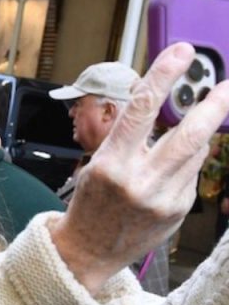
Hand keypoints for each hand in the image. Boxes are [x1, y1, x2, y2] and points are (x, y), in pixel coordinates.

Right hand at [50, 43, 228, 292]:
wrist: (88, 252)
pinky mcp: (178, 211)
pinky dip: (189, 161)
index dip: (164, 76)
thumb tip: (162, 108)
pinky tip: (174, 165)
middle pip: (188, 135)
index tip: (182, 52)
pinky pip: (193, 173)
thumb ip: (128, 138)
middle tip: (226, 85)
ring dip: (202, 131)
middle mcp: (139, 181)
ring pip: (196, 152)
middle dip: (213, 106)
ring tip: (205, 117)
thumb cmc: (90, 204)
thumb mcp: (97, 165)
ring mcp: (163, 198)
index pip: (141, 110)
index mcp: (111, 164)